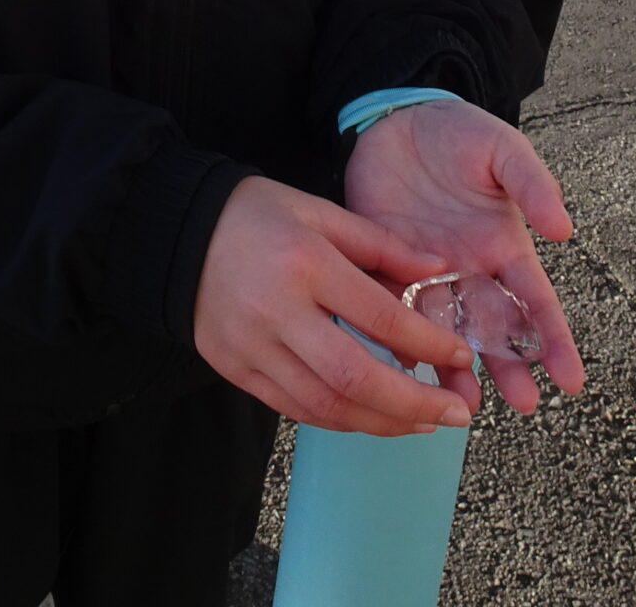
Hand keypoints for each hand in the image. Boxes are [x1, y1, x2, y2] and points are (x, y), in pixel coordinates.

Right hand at [194, 177, 476, 435]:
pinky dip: (340, 420)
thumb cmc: (254, 214)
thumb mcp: (319, 211)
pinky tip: (371, 416)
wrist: (174, 233)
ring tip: (422, 423)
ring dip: (382, 422)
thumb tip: (439, 268)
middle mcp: (278, 312)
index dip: (428, 344)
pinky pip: (295, 409)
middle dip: (414, 405)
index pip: (380, 318)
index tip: (461, 356)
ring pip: (326, 406)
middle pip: (355, 379)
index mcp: (306, 263)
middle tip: (456, 416)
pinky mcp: (235, 370)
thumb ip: (381, 244)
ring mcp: (252, 348)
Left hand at [343, 101, 585, 415]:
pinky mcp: (385, 266)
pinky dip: (398, 341)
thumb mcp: (502, 150)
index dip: (554, 339)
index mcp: (505, 249)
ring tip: (463, 405)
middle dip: (511, 368)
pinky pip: (394, 311)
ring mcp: (428, 274)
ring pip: (446, 332)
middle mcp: (470, 271)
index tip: (571, 380)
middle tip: (523, 404)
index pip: (536, 302)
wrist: (397, 120)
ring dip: (456, 369)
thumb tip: (563, 229)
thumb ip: (531, 184)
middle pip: (495, 330)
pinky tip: (402, 367)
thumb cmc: (459, 134)